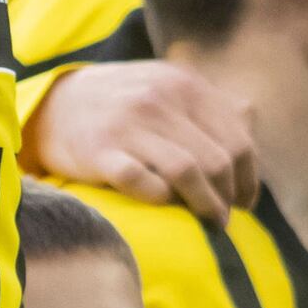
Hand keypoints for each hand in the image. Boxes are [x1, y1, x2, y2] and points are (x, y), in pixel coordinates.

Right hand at [28, 59, 256, 221]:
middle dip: (229, 196)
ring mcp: (129, 124)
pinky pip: (142, 183)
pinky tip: (167, 207)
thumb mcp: (167, 88)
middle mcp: (159, 99)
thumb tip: (252, 125)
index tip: (246, 203)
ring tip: (209, 223)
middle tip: (226, 218)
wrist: (55, 107)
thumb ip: (210, 105)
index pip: (238, 138)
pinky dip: (162, 200)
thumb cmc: (124, 107)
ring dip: (205, 205)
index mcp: (184, 85)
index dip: (249, 178)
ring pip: (187, 172)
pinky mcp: (100, 151)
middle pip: (217, 159)